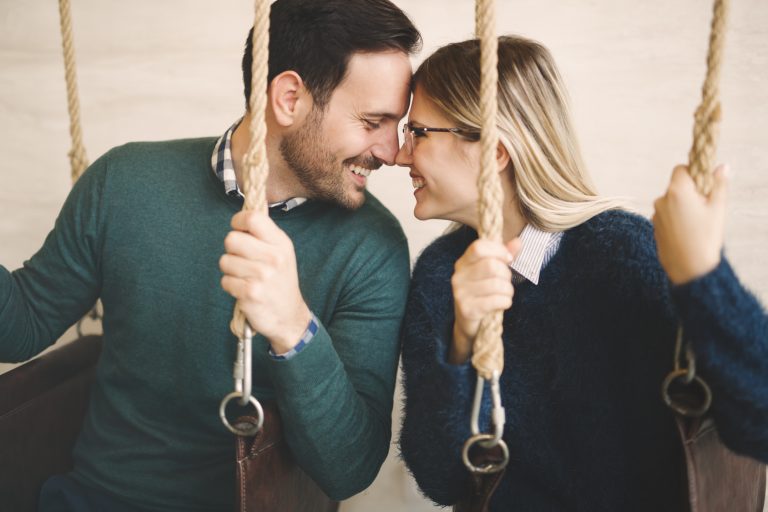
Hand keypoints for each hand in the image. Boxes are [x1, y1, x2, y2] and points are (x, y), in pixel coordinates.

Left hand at [219, 211, 310, 352]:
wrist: (288, 315)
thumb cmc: (280, 280)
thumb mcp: (282, 252)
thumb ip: (265, 232)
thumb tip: (248, 208)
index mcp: (281, 243)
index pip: (252, 218)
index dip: (238, 221)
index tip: (240, 230)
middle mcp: (274, 258)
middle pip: (231, 239)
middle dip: (232, 249)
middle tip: (243, 259)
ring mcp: (262, 276)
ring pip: (225, 261)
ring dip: (230, 270)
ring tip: (246, 277)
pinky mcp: (250, 293)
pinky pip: (225, 281)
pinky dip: (231, 286)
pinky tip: (244, 290)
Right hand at [450, 238, 521, 363]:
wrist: (469, 322)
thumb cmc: (484, 293)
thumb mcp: (493, 271)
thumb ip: (504, 255)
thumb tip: (518, 241)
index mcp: (463, 262)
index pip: (479, 247)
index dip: (498, 250)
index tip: (507, 259)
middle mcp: (458, 276)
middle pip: (492, 266)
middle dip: (506, 275)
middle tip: (505, 282)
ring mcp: (461, 293)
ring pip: (497, 284)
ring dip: (508, 291)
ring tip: (504, 294)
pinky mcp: (467, 309)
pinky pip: (497, 301)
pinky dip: (505, 302)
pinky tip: (501, 304)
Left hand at [652, 164, 727, 284]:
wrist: (689, 268)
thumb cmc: (705, 237)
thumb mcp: (717, 208)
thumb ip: (718, 184)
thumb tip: (721, 167)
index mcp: (677, 191)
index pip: (680, 169)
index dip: (693, 173)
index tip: (703, 186)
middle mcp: (662, 200)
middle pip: (676, 186)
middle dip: (689, 192)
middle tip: (704, 208)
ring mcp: (656, 214)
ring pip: (671, 202)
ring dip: (682, 206)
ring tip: (696, 224)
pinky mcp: (654, 227)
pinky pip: (667, 215)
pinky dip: (676, 219)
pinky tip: (686, 232)